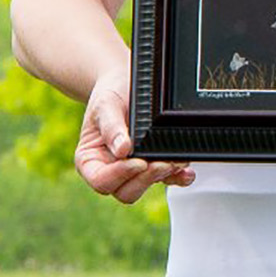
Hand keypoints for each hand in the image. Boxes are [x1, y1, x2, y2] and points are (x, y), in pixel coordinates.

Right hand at [74, 72, 191, 204]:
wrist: (125, 84)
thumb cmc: (110, 95)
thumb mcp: (105, 105)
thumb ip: (111, 127)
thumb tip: (122, 149)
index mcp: (90, 160)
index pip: (101, 180)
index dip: (120, 175)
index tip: (137, 161)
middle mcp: (110, 170)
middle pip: (125, 192)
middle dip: (145, 179)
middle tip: (160, 163)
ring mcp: (133, 170)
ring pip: (146, 188)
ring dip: (162, 177)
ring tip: (174, 161)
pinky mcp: (153, 165)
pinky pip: (167, 180)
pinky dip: (178, 178)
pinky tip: (186, 171)